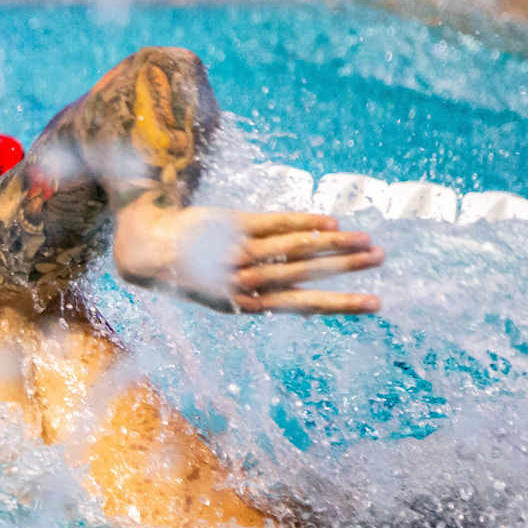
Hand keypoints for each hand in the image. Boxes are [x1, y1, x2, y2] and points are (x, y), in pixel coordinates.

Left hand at [114, 203, 383, 314]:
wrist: (148, 251)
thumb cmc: (193, 275)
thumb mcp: (225, 295)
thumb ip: (262, 294)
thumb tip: (305, 302)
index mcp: (245, 305)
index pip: (302, 305)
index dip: (339, 304)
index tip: (374, 303)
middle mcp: (243, 280)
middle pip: (304, 273)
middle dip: (344, 267)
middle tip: (380, 259)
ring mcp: (238, 251)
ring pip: (294, 247)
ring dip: (332, 244)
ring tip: (366, 240)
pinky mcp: (232, 225)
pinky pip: (274, 223)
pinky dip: (303, 222)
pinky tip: (330, 221)